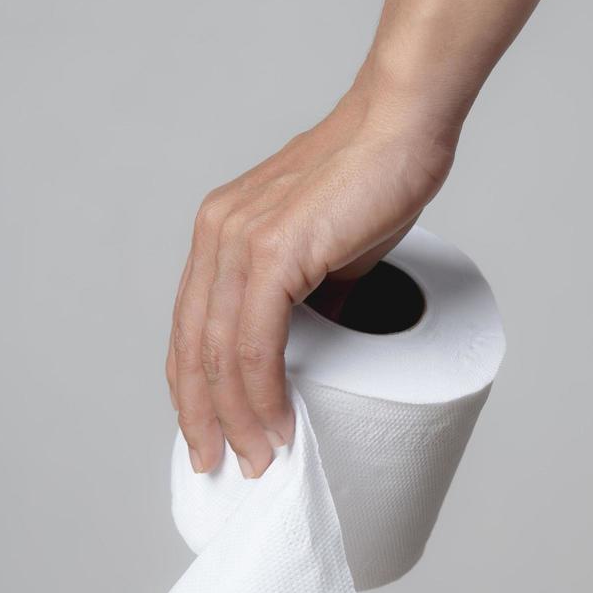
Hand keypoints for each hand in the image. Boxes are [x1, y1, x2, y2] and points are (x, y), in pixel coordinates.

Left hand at [167, 82, 454, 476]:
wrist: (403, 126)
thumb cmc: (378, 178)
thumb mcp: (328, 250)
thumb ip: (308, 297)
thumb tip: (310, 352)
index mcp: (220, 233)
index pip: (188, 327)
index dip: (194, 388)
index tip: (209, 434)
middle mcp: (215, 235)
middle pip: (189, 347)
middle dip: (202, 417)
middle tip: (221, 466)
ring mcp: (237, 241)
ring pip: (217, 354)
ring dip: (236, 419)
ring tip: (258, 460)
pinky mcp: (270, 252)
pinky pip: (253, 343)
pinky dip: (262, 394)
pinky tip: (278, 425)